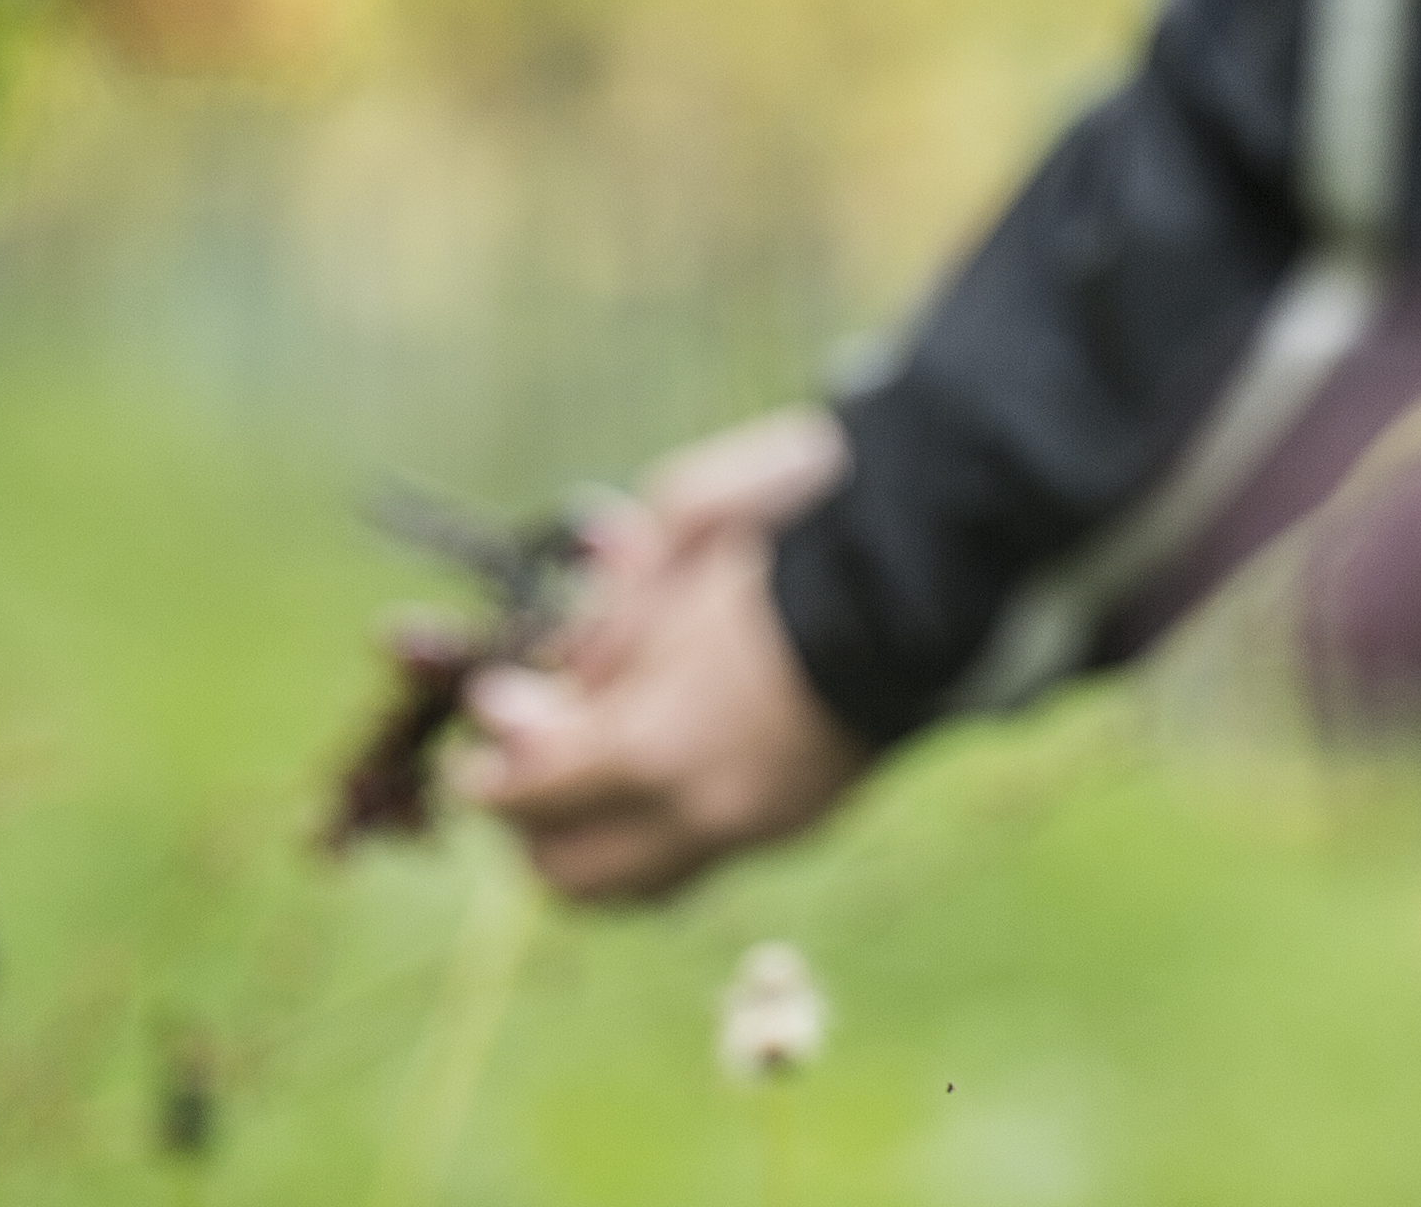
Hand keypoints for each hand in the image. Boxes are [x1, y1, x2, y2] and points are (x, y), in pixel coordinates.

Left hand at [459, 413, 867, 902]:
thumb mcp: (664, 553)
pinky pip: (700, 859)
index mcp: (651, 746)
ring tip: (584, 772)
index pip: (527, 796)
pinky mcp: (804, 822)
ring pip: (639, 889)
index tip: (488, 705)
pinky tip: (664, 766)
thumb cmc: (791, 531)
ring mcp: (759, 827)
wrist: (931, 563)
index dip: (489, 761)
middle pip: (570, 877)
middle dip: (527, 823)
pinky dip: (659, 832)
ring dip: (593, 841)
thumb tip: (553, 683)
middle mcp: (699, 812)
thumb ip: (600, 626)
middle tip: (520, 757)